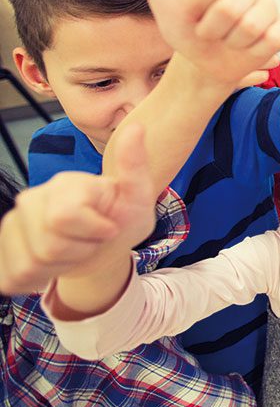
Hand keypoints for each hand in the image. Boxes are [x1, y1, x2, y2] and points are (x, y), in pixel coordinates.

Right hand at [0, 124, 154, 293]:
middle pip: (48, 245)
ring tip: (76, 250)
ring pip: (31, 265)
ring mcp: (13, 223)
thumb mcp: (139, 197)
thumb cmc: (122, 218)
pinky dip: (42, 279)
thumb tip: (138, 127)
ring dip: (63, 266)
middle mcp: (32, 198)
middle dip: (80, 251)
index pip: (63, 216)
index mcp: (64, 183)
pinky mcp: (3, 250)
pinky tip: (55, 263)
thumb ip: (135, 165)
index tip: (109, 226)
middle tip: (92, 240)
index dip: (95, 230)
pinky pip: (15, 277)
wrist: (105, 248)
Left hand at [121, 0, 279, 87]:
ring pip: (251, 27)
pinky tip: (246, 49)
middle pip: (230, 9)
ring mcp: (269, 6)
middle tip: (207, 31)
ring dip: (230, 43)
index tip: (192, 12)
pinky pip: (271, 40)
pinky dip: (252, 52)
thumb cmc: (184, 27)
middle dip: (210, 30)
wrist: (203, 63)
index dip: (196, 6)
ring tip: (226, 41)